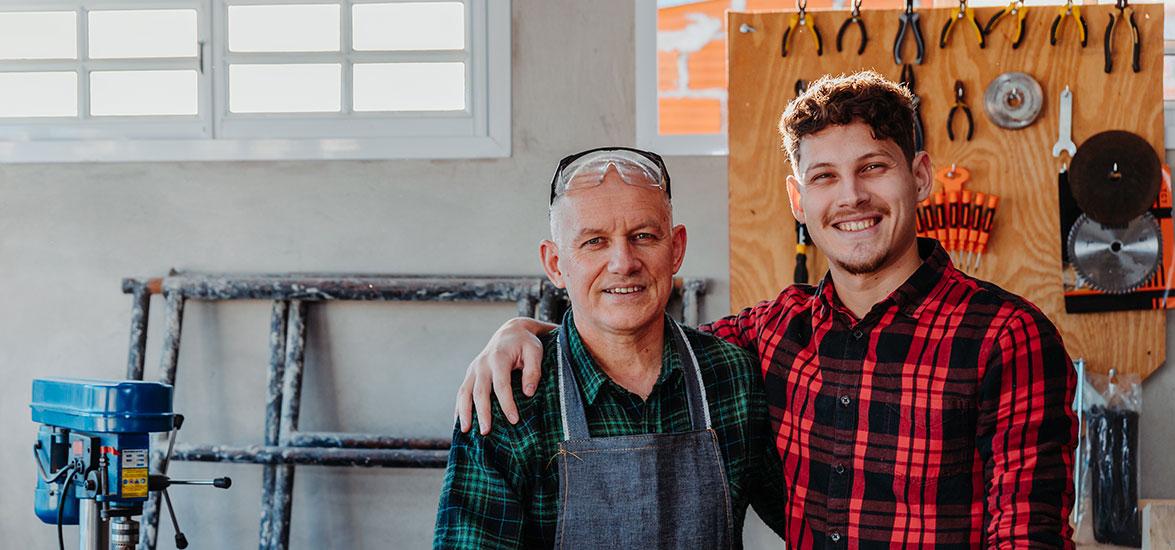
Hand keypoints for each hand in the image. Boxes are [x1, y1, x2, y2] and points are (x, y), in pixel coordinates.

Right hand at [455, 317, 552, 434]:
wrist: (509, 332)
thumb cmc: (525, 343)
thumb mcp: (535, 351)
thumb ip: (534, 370)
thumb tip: (528, 393)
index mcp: (498, 357)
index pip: (501, 384)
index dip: (507, 404)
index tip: (514, 420)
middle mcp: (482, 364)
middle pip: (479, 391)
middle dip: (482, 412)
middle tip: (486, 432)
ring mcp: (473, 369)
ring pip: (464, 392)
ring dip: (464, 412)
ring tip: (466, 431)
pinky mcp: (470, 374)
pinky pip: (461, 392)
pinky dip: (458, 407)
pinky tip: (459, 423)